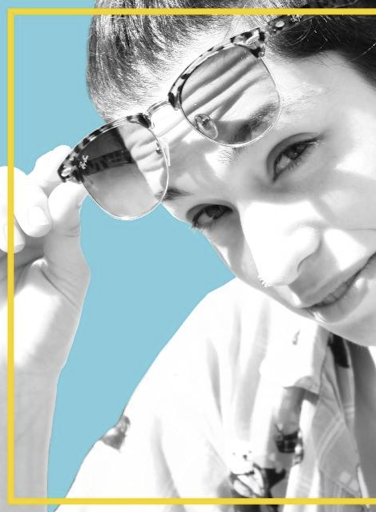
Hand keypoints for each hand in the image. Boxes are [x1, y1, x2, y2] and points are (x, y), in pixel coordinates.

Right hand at [0, 146, 89, 385]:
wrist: (14, 370)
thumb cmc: (47, 328)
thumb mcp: (68, 277)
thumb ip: (68, 232)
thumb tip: (76, 187)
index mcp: (45, 232)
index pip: (46, 186)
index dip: (53, 168)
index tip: (63, 158)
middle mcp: (13, 228)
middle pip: (10, 181)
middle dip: (24, 196)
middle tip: (38, 228)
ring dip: (4, 208)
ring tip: (13, 245)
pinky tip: (3, 247)